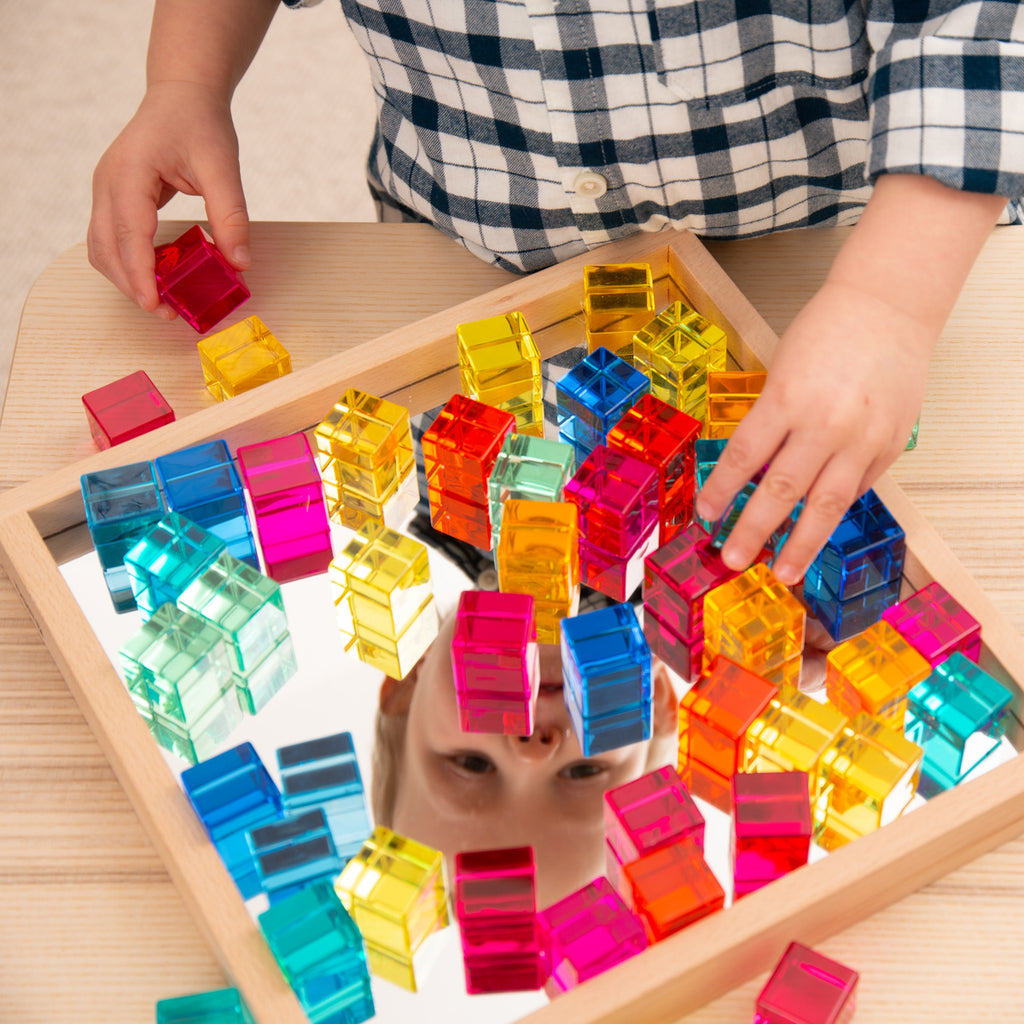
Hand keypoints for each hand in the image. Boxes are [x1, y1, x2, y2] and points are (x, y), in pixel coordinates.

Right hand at [88, 81, 250, 317]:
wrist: (182, 96)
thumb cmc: (200, 124)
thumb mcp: (222, 166)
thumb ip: (230, 214)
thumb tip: (240, 262)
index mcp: (129, 172)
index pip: (128, 232)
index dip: (139, 273)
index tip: (152, 304)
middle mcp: (107, 183)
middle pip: (106, 247)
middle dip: (132, 284)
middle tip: (166, 314)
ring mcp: (105, 191)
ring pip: (101, 248)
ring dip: (127, 278)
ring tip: (162, 301)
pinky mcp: (113, 199)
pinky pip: (110, 240)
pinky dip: (128, 264)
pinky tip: (158, 277)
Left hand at [695, 279, 931, 584]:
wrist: (889, 308)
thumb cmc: (826, 332)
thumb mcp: (781, 371)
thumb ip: (769, 422)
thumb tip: (750, 475)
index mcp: (785, 399)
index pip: (742, 459)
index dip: (720, 493)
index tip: (705, 516)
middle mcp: (824, 424)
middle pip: (781, 491)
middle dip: (754, 531)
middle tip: (734, 560)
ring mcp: (861, 439)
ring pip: (826, 506)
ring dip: (801, 544)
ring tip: (784, 572)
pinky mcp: (889, 447)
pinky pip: (856, 490)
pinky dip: (834, 513)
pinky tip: (817, 530)